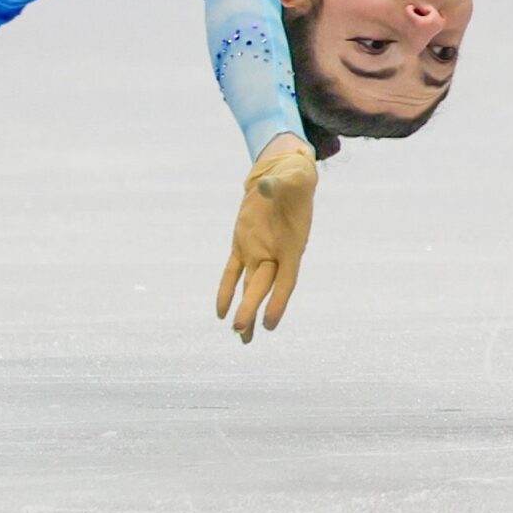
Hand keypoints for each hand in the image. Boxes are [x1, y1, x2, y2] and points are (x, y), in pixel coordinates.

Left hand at [217, 133, 316, 342]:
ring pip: (249, 286)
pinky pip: (232, 272)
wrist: (283, 177)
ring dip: (243, 309)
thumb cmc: (293, 180)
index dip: (278, 302)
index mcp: (292, 245)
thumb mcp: (291, 179)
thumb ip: (279, 186)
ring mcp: (258, 251)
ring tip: (239, 335)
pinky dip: (225, 290)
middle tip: (241, 332)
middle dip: (251, 308)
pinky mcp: (242, 245)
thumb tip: (265, 187)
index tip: (269, 323)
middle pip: (263, 286)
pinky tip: (219, 311)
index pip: (286, 280)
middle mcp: (275, 254)